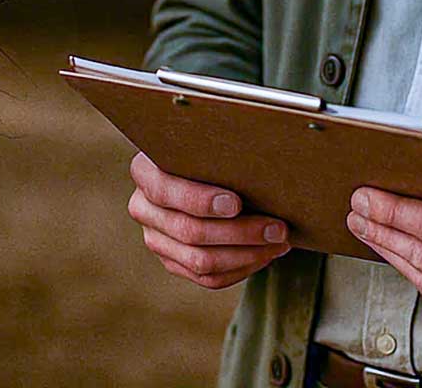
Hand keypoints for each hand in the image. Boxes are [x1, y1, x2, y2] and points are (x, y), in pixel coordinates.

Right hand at [126, 151, 291, 288]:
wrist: (198, 171)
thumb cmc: (207, 152)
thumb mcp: (204, 143)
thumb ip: (217, 150)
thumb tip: (257, 147)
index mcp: (145, 172)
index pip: (165, 191)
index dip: (200, 200)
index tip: (237, 202)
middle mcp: (143, 208)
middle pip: (189, 231)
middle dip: (239, 232)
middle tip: (277, 228)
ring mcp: (156, 239)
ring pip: (200, 261)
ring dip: (246, 255)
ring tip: (278, 242)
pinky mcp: (173, 262)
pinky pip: (208, 279)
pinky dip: (241, 269)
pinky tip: (265, 255)